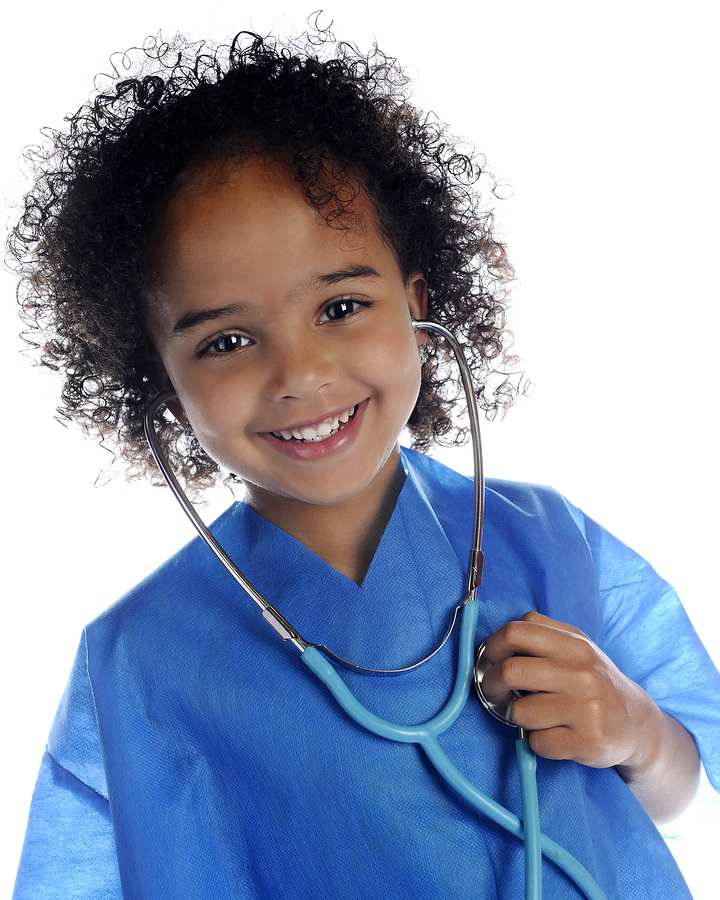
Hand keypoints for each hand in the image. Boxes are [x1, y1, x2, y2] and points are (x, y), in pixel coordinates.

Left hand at [480, 611, 651, 767]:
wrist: (636, 723)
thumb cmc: (593, 682)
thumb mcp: (576, 647)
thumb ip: (542, 634)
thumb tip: (495, 640)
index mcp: (575, 645)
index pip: (517, 632)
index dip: (492, 645)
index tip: (489, 660)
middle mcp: (583, 674)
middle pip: (511, 670)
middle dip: (492, 683)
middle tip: (494, 691)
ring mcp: (586, 709)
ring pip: (520, 711)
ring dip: (517, 716)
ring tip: (534, 714)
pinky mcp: (587, 742)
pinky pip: (537, 742)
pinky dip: (536, 741)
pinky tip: (553, 734)